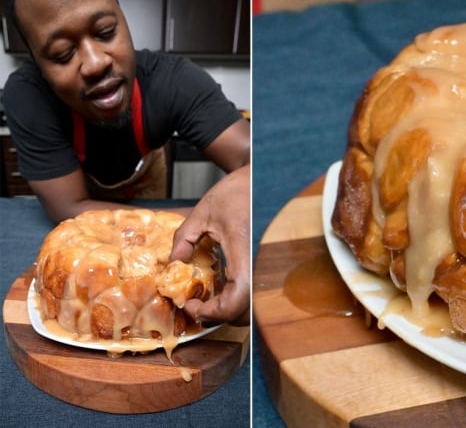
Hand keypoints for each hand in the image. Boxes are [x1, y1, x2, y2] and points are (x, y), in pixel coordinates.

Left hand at [170, 165, 249, 325]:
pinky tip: (218, 287)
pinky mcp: (261, 264)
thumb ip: (184, 238)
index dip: (215, 311)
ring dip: (227, 310)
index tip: (192, 304)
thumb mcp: (202, 212)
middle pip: (246, 311)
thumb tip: (174, 263)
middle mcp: (258, 262)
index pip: (237, 297)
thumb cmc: (235, 192)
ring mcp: (263, 265)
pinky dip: (234, 298)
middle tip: (196, 305)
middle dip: (219, 316)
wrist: (261, 178)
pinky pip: (250, 292)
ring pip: (251, 305)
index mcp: (244, 250)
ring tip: (205, 298)